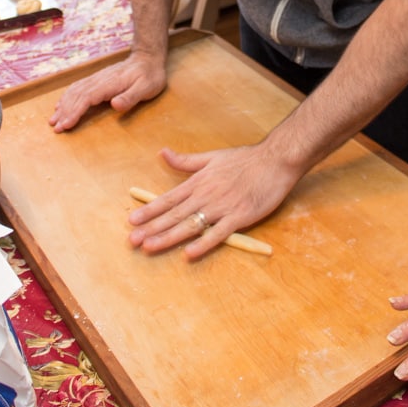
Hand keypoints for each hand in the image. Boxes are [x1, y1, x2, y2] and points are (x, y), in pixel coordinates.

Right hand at [49, 50, 166, 130]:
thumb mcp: (146, 88)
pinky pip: (78, 87)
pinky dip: (67, 97)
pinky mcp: (97, 79)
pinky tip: (61, 104)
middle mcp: (99, 80)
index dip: (75, 112)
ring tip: (53, 119)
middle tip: (55, 128)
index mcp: (109, 84)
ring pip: (75, 91)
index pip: (87, 98)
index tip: (66, 124)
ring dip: (63, 105)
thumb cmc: (149, 76)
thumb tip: (114, 105)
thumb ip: (130, 97)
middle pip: (77, 96)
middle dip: (65, 112)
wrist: (148, 59)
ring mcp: (97, 78)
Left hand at [128, 143, 296, 258]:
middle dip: (151, 228)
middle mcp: (207, 194)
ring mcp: (222, 207)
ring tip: (149, 247)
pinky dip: (203, 243)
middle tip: (131, 240)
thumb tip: (163, 153)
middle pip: (174, 214)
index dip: (150, 210)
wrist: (275, 160)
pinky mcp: (239, 217)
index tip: (132, 220)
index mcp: (199, 181)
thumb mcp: (212, 157)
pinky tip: (188, 253)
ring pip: (190, 224)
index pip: (169, 198)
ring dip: (168, 237)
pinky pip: (218, 233)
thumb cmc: (245, 159)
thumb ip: (186, 161)